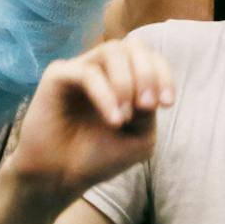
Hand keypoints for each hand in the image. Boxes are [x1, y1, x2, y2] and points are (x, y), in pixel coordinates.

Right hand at [2, 34, 173, 206]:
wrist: (60, 177)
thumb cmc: (98, 157)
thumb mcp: (139, 137)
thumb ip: (148, 111)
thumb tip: (144, 90)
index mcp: (123, 79)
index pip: (149, 57)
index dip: (163, 74)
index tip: (167, 104)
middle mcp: (102, 69)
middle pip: (133, 46)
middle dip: (147, 73)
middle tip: (148, 105)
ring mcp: (79, 70)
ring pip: (111, 51)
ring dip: (126, 82)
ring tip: (125, 116)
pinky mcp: (57, 76)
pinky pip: (87, 72)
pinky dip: (105, 94)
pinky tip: (113, 119)